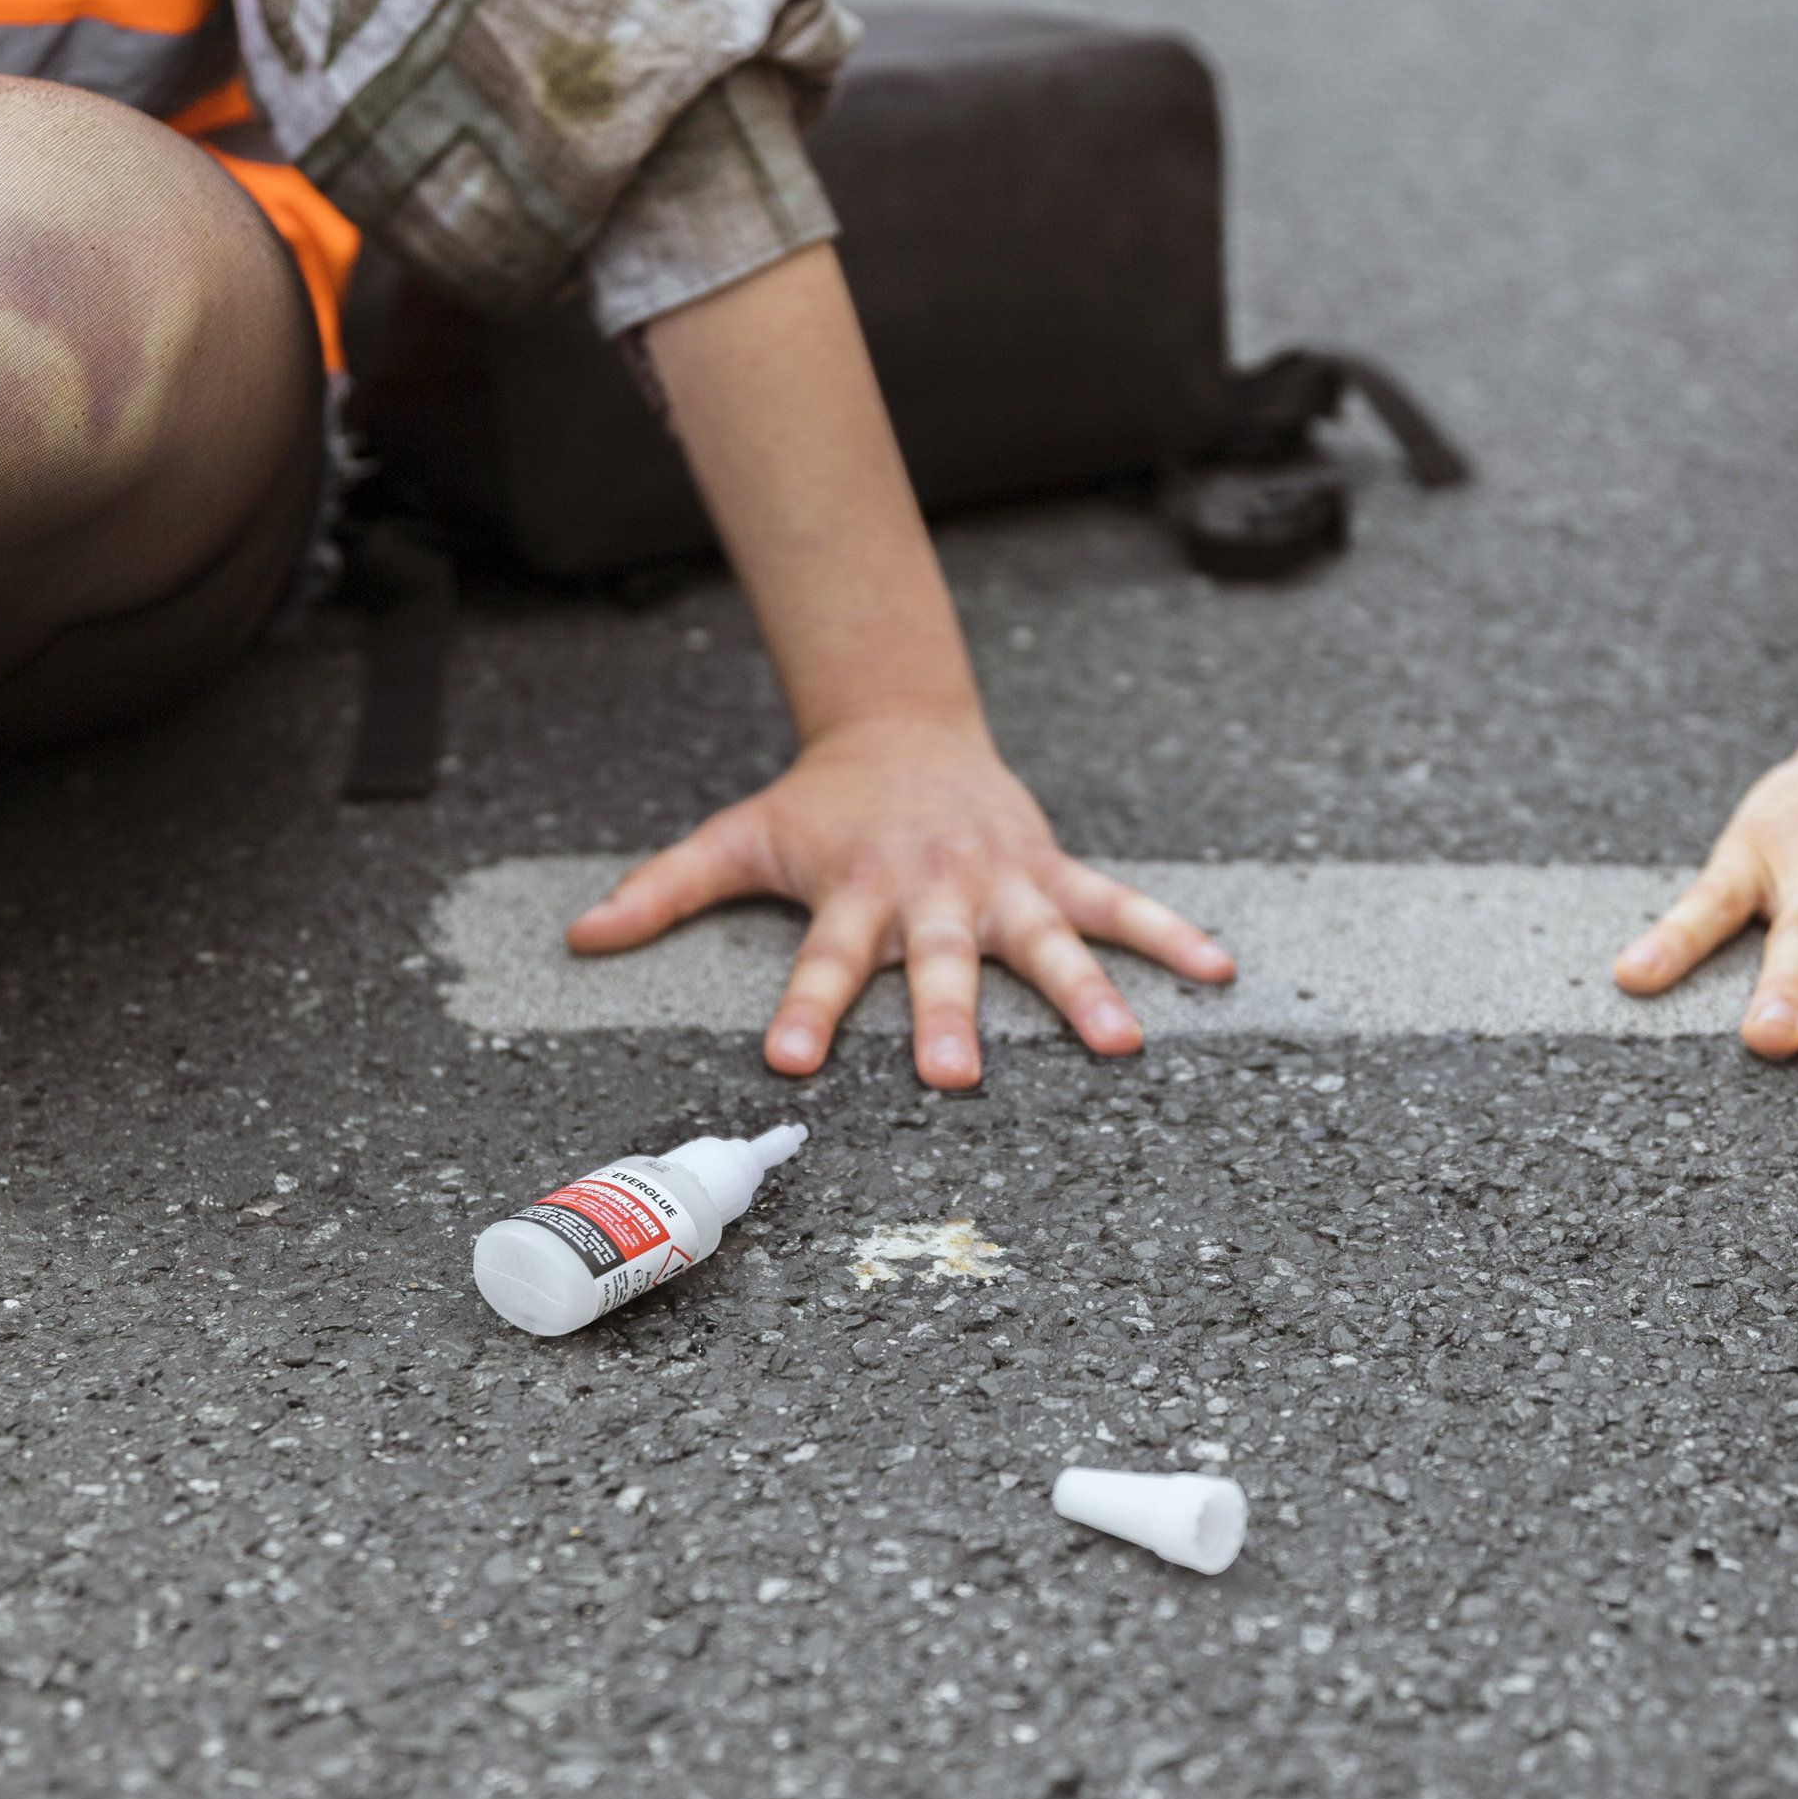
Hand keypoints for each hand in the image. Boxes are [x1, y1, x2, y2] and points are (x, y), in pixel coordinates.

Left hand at [565, 712, 1235, 1087]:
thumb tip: (579, 937)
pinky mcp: (1051, 869)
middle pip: (939, 962)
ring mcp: (1000, 881)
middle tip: (954, 1076)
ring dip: (1083, 990)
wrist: (902, 721)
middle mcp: (930, 890)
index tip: (791, 1060)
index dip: (807, 1008)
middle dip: (946, 1016)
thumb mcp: (738, 835)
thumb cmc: (820, 801)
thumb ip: (664, 890)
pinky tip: (1218, 970)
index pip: (822, 959)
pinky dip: (1170, 933)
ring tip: (1117, 1044)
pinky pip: (1118, 903)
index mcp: (853, 889)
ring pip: (1045, 940)